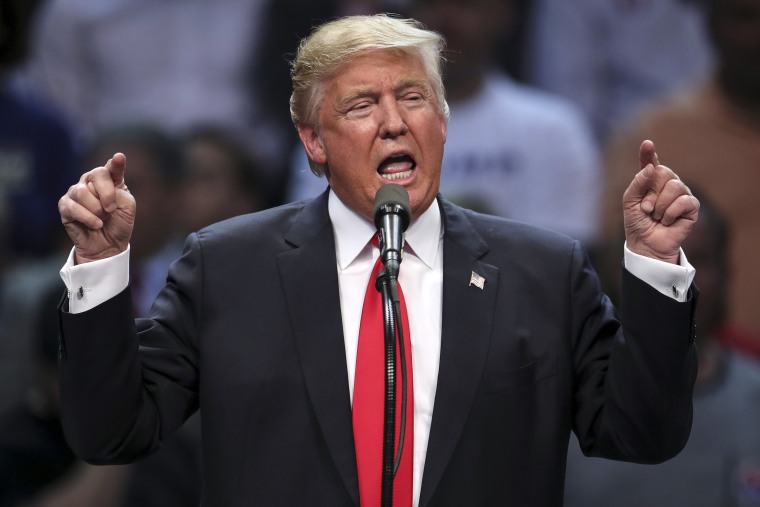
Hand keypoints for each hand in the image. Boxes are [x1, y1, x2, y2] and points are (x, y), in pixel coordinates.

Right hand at [58, 153, 135, 263]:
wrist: (108, 245)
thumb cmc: (118, 224)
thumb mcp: (127, 208)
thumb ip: (118, 193)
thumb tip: (97, 190)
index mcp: (110, 180)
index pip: (112, 167)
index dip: (116, 163)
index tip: (119, 158)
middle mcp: (91, 182)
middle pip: (97, 174)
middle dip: (107, 194)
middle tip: (112, 209)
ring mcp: (76, 192)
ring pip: (82, 191)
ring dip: (96, 208)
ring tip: (102, 219)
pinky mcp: (65, 206)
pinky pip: (73, 207)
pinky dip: (88, 218)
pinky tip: (96, 224)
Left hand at [623, 140, 698, 263]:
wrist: (646, 244)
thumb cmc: (637, 223)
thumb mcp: (630, 202)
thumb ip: (637, 183)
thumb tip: (650, 168)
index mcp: (650, 181)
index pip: (651, 163)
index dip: (648, 153)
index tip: (647, 144)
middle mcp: (667, 184)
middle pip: (664, 172)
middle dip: (651, 192)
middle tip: (646, 208)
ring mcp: (681, 194)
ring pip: (675, 185)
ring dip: (660, 204)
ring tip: (656, 216)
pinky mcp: (691, 207)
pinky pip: (684, 200)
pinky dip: (670, 212)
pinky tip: (667, 221)